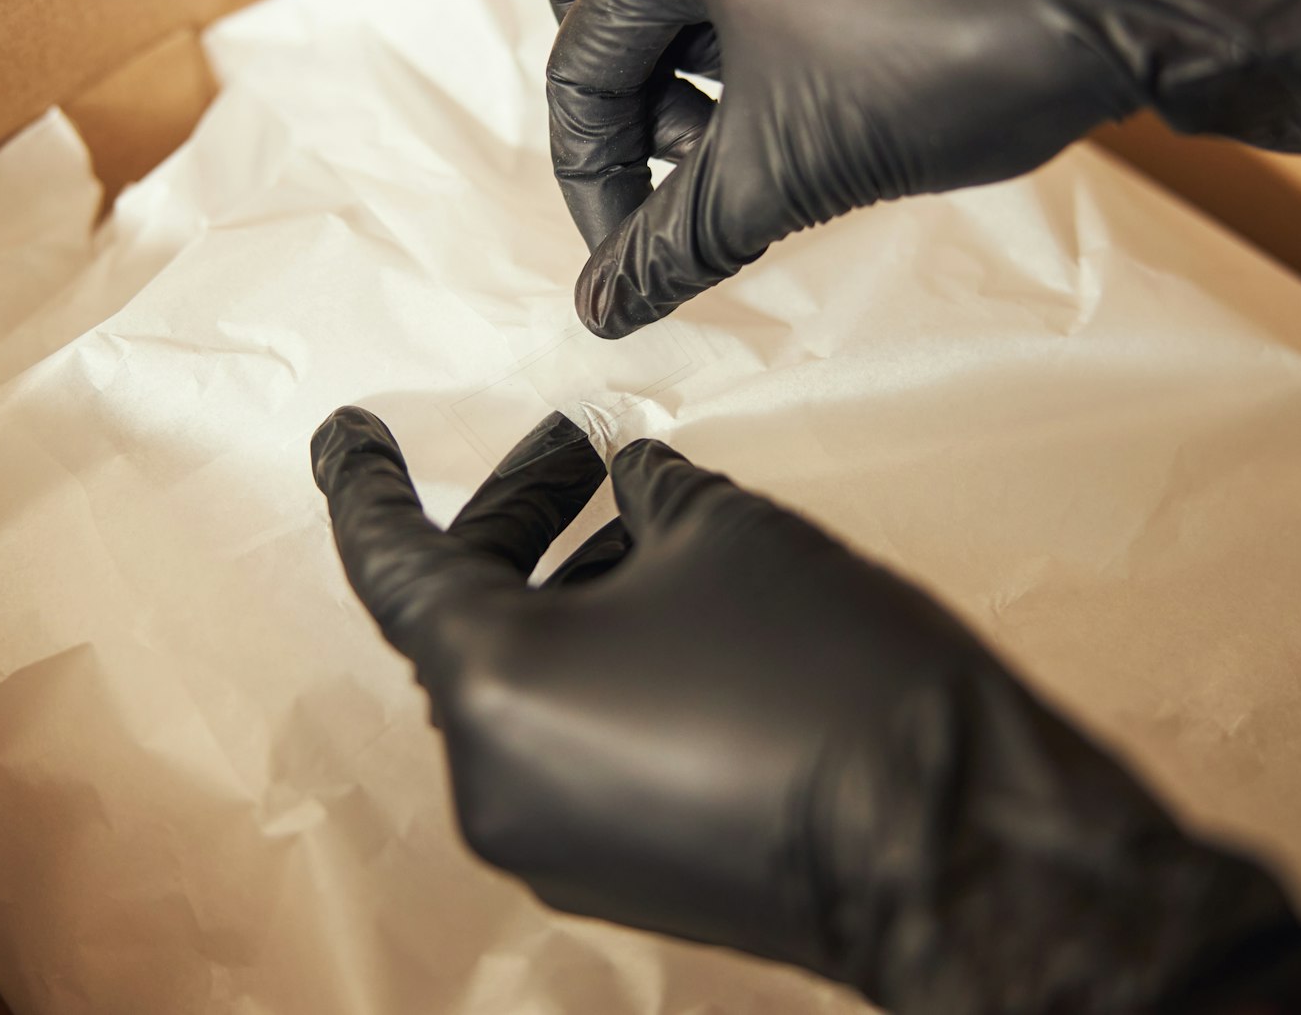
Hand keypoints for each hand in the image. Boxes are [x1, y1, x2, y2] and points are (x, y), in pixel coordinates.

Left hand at [310, 407, 1300, 1012]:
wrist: (954, 842)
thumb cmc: (831, 669)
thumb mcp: (727, 532)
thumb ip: (649, 498)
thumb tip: (632, 489)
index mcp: (493, 682)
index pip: (390, 560)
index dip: (364, 481)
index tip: (347, 428)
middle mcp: (495, 777)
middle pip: (469, 620)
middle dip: (523, 519)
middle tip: (580, 447)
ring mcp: (553, 840)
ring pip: (528, 684)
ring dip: (576, 592)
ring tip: (660, 521)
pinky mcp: (618, 872)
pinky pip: (573, 745)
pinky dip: (601, 667)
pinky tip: (680, 611)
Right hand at [547, 0, 1300, 337]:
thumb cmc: (953, 54)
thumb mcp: (789, 171)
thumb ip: (678, 241)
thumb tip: (605, 307)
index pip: (581, 63)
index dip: (595, 186)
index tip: (631, 264)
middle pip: (613, 2)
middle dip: (636, 113)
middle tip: (688, 186)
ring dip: (699, 78)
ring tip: (759, 151)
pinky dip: (758, 36)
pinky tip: (810, 99)